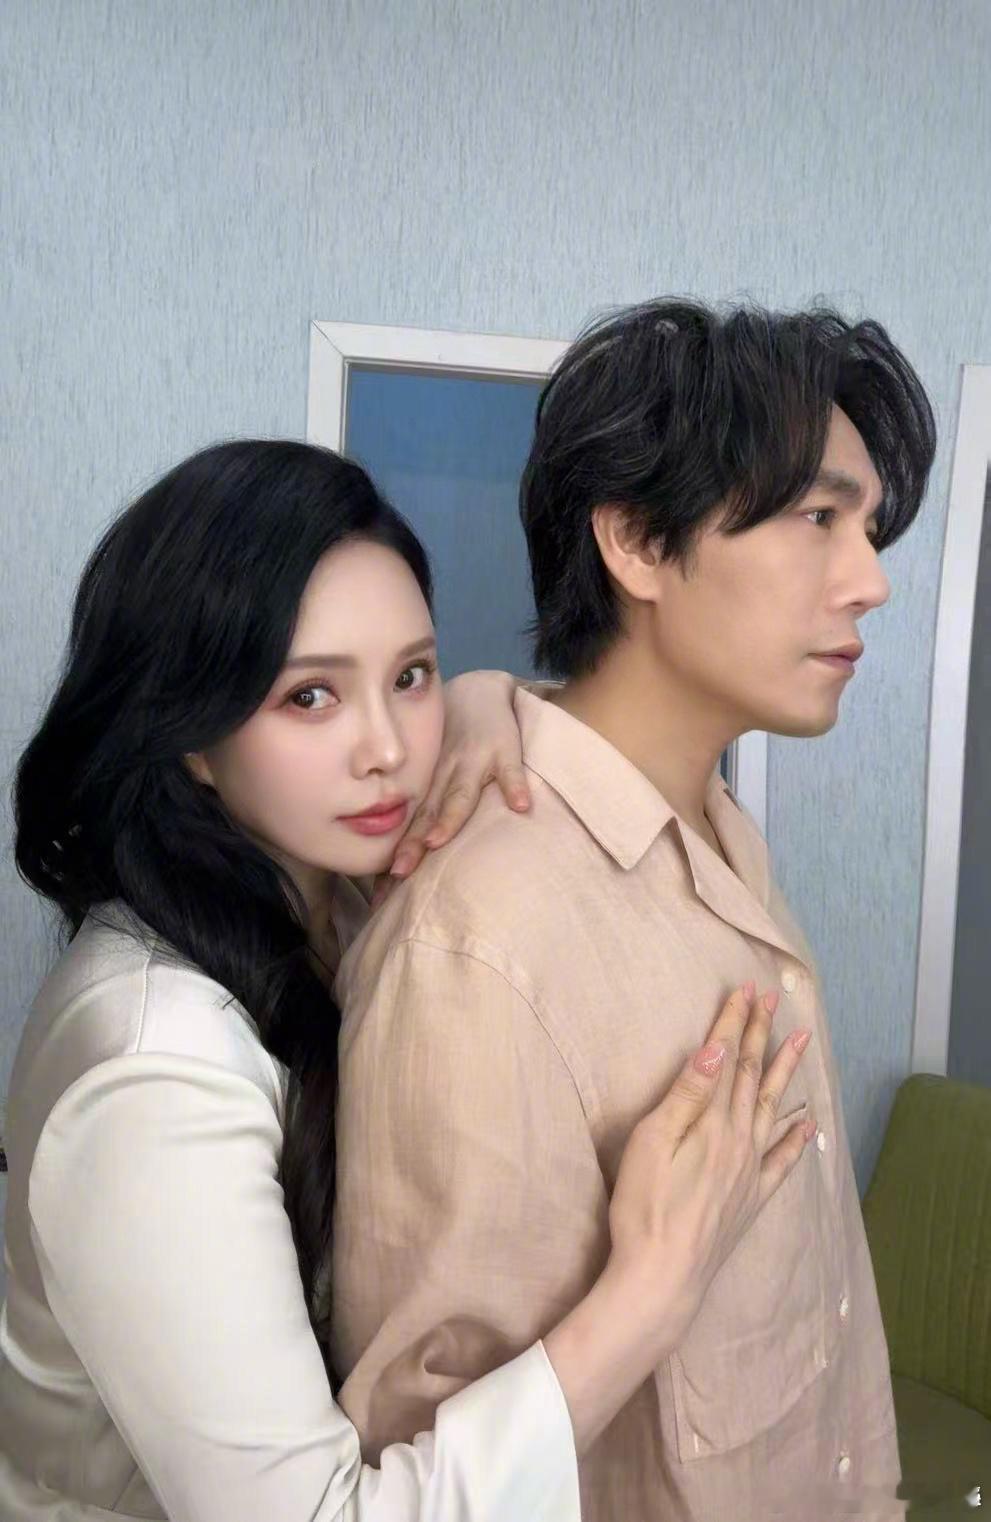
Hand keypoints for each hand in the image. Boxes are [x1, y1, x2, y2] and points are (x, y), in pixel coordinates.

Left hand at [371, 671, 530, 906]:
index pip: (410, 826)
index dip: (398, 856)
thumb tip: (407, 861)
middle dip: (412, 844)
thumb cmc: (456, 743)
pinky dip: (514, 785)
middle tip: (398, 874)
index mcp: (431, 786)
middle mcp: (446, 776)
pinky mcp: (505, 750)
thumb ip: (428, 812)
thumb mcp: (437, 774)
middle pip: (427, 814)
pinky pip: (511, 769)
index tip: (382, 892)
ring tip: (439, 840)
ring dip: (449, 817)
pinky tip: (519, 805)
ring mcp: (475, 762)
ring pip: (460, 793)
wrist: (480, 690)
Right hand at [605, 983, 813, 1348]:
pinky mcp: (751, 1198)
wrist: (663, 1277)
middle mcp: (739, 1140)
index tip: (745, 989)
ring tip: (800, 1042)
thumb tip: (716, 1051)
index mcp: (712, 1122)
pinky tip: (809, 1123)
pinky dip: (796, 1139)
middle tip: (771, 1000)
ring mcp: (749, 1170)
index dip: (734, 1023)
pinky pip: (782, 1161)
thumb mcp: (651, 1142)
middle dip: (758, 1034)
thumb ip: (686, 1095)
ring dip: (784, 1072)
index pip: (725, 1059)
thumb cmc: (644, 1207)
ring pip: (773, 1109)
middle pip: (751, 1076)